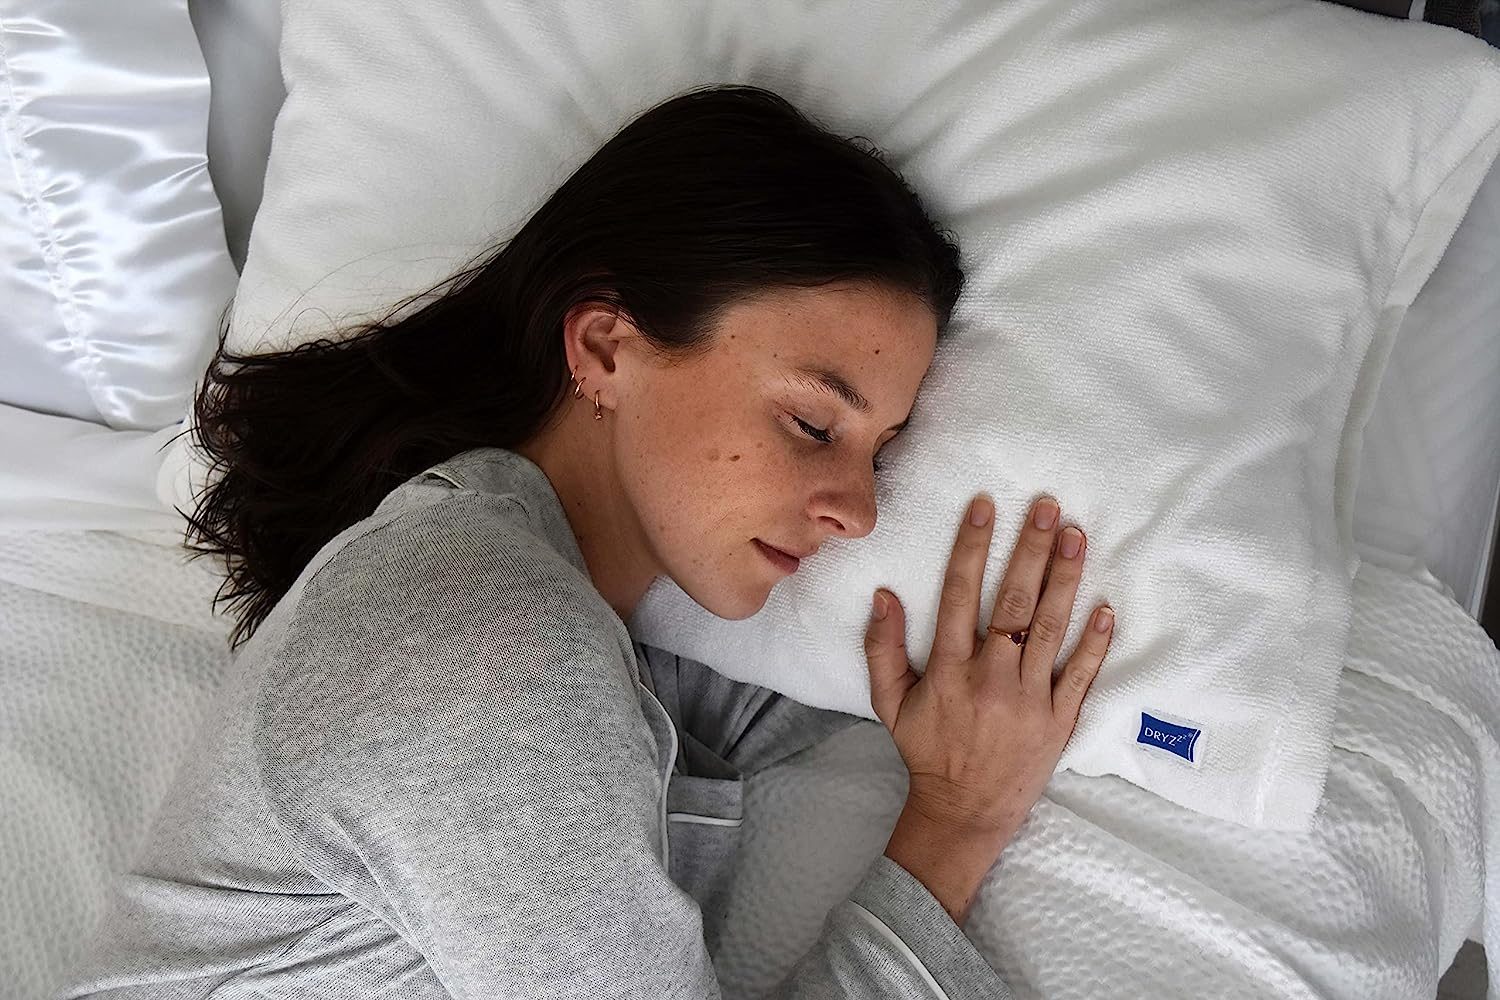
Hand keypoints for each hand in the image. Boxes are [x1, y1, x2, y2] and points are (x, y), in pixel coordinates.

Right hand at [864, 493, 1114, 837]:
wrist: (964, 812)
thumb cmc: (926, 751)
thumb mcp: (889, 703)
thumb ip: (882, 649)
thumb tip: (883, 595)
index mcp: (949, 669)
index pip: (960, 594)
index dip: (972, 547)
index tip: (985, 507)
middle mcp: (990, 679)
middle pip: (1012, 602)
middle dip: (1030, 550)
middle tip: (1047, 507)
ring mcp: (1029, 699)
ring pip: (1049, 628)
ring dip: (1064, 579)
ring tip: (1076, 536)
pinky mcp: (1059, 721)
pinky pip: (1081, 675)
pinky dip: (1095, 642)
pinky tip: (1105, 606)